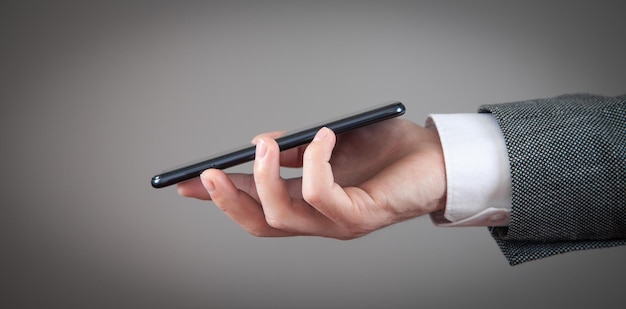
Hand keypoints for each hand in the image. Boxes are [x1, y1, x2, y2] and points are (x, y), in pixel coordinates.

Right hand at [177, 118, 446, 238]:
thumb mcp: (331, 144)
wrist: (438, 159)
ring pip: (283, 214)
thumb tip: (259, 143)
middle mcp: (320, 221)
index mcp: (310, 204)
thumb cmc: (389, 153)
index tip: (187, 184)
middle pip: (260, 223)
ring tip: (265, 145)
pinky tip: (322, 135)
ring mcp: (339, 222)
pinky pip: (322, 192)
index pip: (256, 207)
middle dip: (227, 200)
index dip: (219, 198)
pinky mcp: (361, 215)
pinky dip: (314, 159)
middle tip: (205, 174)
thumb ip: (297, 148)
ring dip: (265, 176)